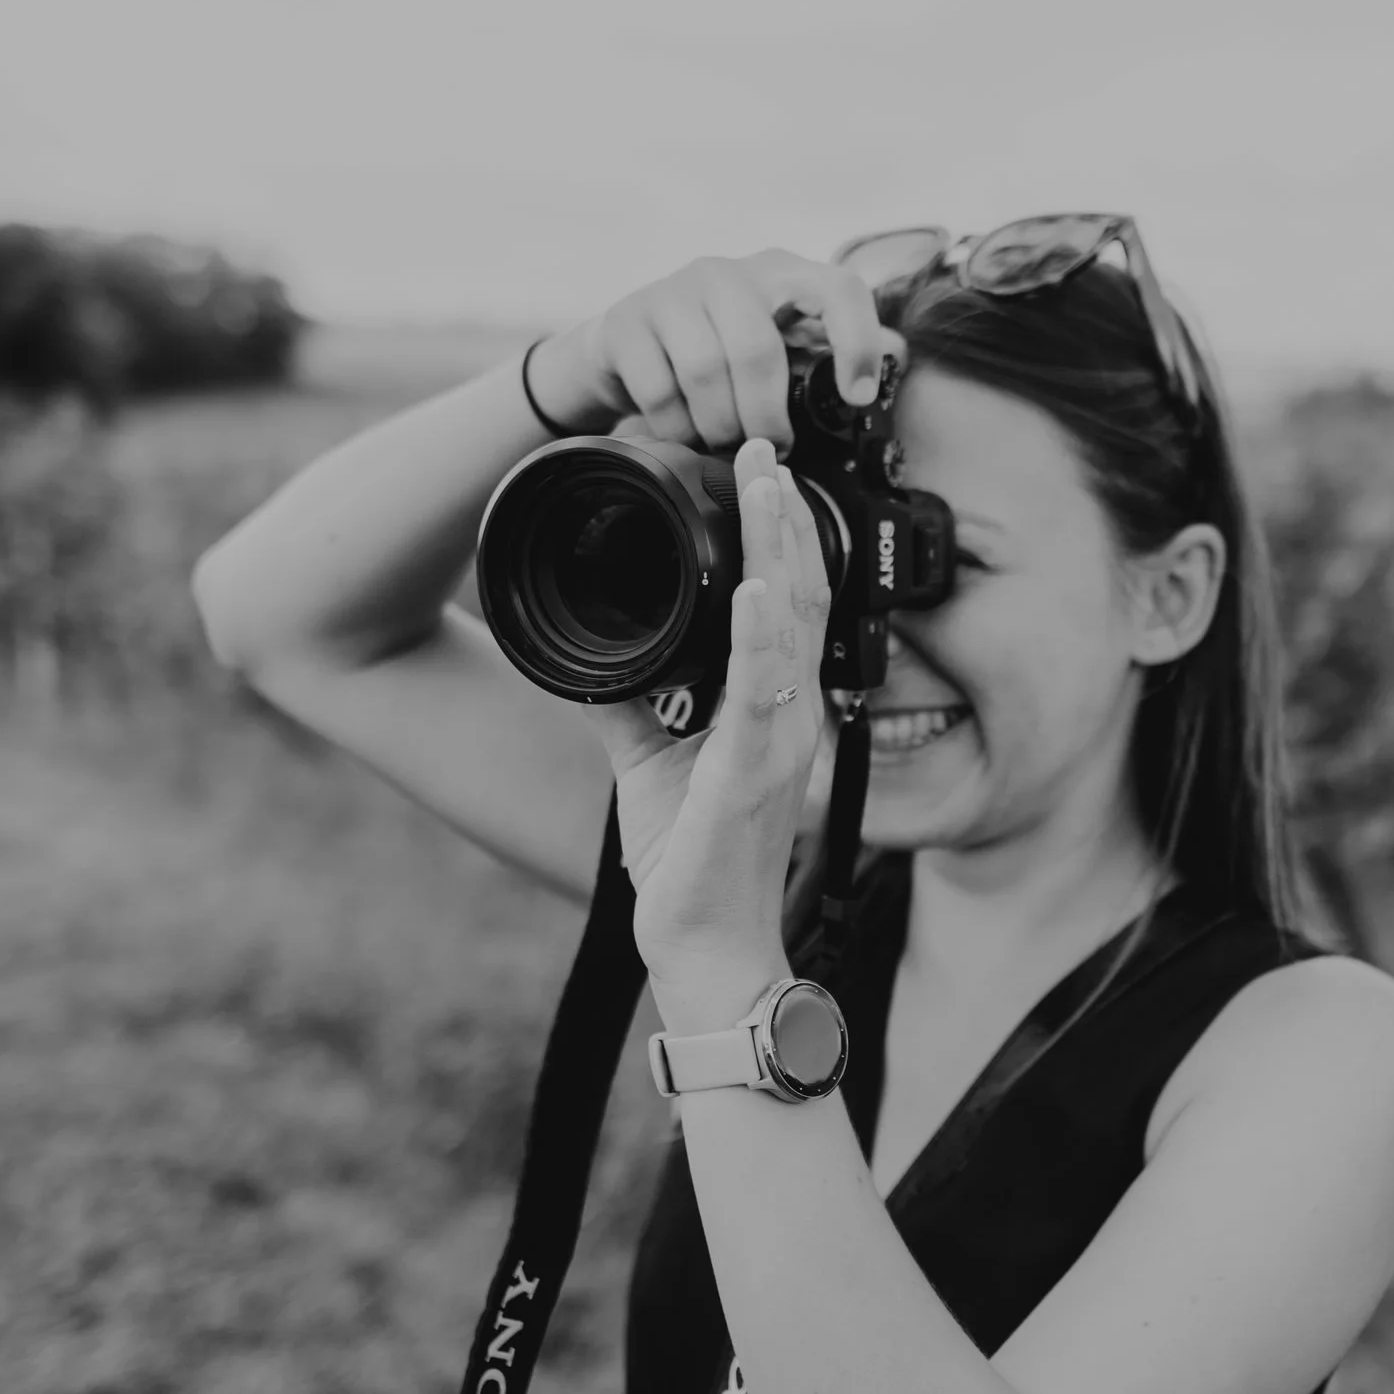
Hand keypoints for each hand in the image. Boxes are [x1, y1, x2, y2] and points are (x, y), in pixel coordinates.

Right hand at [529, 248, 899, 448]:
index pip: (838, 288)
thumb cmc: (717, 353)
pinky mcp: (628, 319)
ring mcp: (673, 290)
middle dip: (764, 418)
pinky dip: (676, 428)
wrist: (625, 350)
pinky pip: (659, 390)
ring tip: (723, 443)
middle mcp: (729, 273)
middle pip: (757, 351)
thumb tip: (896, 356)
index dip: (855, 341)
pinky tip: (683, 433)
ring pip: (706, 372)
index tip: (856, 397)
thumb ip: (827, 352)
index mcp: (782, 275)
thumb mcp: (777, 345)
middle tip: (766, 449)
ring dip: (718, 426)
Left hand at [593, 441, 836, 1019]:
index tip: (754, 464)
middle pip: (801, 593)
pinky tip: (757, 590)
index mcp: (772, 706)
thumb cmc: (690, 862)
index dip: (779, 530)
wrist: (705, 950)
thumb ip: (629, 696)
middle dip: (782, 514)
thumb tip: (592, 646)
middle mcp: (789, 715)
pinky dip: (761, 638)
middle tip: (761, 443)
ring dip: (778, 550)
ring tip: (763, 486)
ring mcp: (778, 745)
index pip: (788, 600)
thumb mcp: (647, 758)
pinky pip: (763, 697)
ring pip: (790, 627)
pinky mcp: (753, 779)